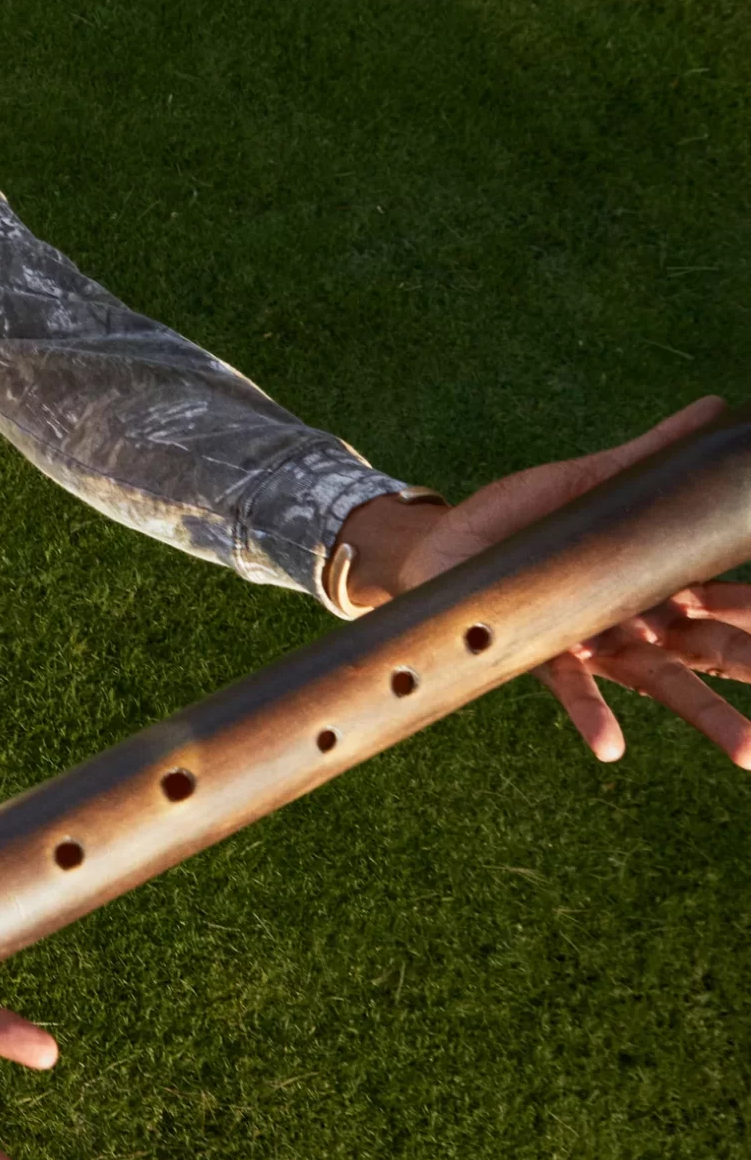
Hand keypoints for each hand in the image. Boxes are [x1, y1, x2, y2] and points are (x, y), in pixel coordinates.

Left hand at [341, 395, 750, 765]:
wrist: (440, 544)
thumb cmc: (522, 521)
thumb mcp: (589, 482)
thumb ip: (647, 457)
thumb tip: (711, 410)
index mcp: (656, 580)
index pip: (727, 598)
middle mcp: (635, 621)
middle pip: (710, 648)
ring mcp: (592, 642)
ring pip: (660, 681)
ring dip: (704, 714)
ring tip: (748, 749)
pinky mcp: (539, 652)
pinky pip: (571, 690)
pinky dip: (593, 716)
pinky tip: (611, 745)